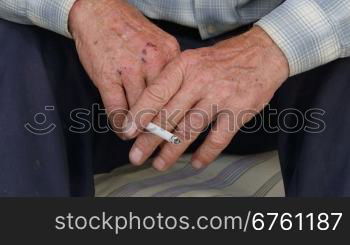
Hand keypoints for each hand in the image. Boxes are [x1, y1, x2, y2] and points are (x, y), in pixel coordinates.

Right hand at [68, 0, 179, 133]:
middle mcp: (154, 62)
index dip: (178, 115)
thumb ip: (167, 68)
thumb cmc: (129, 29)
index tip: (176, 130)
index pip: (180, 94)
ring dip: (138, 130)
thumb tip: (172, 98)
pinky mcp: (107, 76)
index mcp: (171, 54)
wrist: (99, 10)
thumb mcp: (158, 42)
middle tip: (158, 142)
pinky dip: (120, 124)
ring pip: (140, 111)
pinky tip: (122, 130)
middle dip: (160, 128)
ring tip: (138, 137)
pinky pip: (117, 110)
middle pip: (162, 106)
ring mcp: (130, 69)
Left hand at [125, 26, 288, 169]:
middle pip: (168, 116)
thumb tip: (146, 111)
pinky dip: (205, 154)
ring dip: (171, 151)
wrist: (262, 53)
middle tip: (136, 156)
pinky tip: (195, 163)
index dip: (139, 116)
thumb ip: (171, 82)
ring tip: (159, 164)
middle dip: (149, 140)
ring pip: (189, 130)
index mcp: (184, 66)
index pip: (155, 93)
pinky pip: (218, 139)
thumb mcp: (192, 60)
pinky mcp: (238, 111)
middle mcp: (200, 81)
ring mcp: (220, 97)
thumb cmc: (221, 60)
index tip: (127, 132)